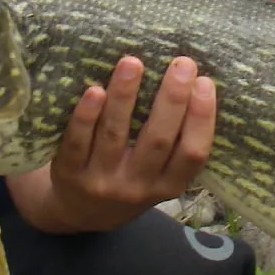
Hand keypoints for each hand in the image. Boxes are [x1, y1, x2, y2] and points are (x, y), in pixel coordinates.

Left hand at [28, 55, 216, 233]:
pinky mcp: (69, 173)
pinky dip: (86, 116)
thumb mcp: (159, 177)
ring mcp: (102, 181)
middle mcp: (137, 187)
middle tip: (182, 63)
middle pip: (158, 140)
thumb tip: (192, 84)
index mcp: (168, 185)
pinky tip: (95, 90)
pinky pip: (78, 141)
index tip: (205, 82)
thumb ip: (174, 143)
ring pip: (115, 134)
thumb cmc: (129, 181)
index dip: (202, 118)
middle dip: (172, 99)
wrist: (78, 212)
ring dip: (125, 96)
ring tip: (133, 62)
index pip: (192, 153)